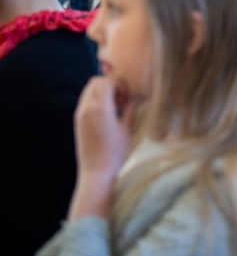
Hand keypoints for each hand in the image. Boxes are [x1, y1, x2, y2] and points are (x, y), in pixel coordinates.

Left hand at [68, 76, 139, 220]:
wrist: (97, 174)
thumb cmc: (116, 153)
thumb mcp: (127, 129)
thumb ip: (130, 108)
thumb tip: (139, 96)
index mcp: (100, 108)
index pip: (106, 81)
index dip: (119, 85)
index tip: (128, 97)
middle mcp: (86, 108)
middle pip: (95, 82)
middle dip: (110, 86)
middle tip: (122, 100)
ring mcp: (80, 115)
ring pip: (89, 91)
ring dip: (103, 93)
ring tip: (116, 108)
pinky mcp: (78, 122)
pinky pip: (86, 102)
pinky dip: (97, 101)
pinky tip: (108, 115)